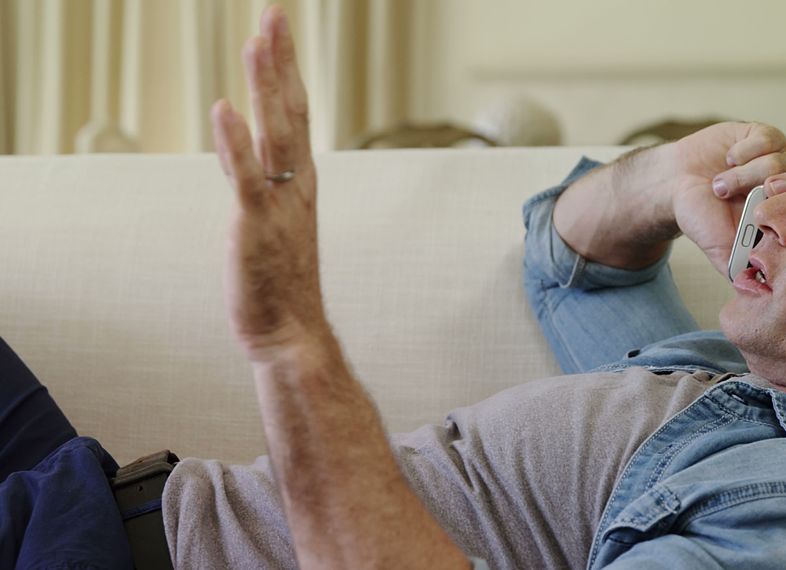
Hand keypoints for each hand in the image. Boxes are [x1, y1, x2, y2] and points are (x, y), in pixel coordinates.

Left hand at [212, 5, 323, 360]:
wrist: (291, 332)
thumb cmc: (281, 282)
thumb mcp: (276, 222)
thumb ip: (264, 182)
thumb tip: (248, 149)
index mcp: (300, 182)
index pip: (296, 113)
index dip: (286, 69)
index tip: (278, 29)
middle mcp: (294, 185)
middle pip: (290, 111)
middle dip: (280, 62)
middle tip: (274, 15)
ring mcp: (277, 205)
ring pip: (274, 135)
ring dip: (265, 88)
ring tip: (257, 43)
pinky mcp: (255, 229)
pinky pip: (247, 180)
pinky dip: (237, 144)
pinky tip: (226, 110)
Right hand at [670, 122, 785, 269]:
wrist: (674, 184)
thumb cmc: (699, 216)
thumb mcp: (720, 251)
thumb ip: (743, 272)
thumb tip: (764, 295)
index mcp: (783, 213)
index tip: (766, 220)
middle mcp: (785, 185)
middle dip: (773, 191)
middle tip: (749, 199)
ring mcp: (776, 159)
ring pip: (779, 162)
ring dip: (744, 175)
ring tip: (721, 185)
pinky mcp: (762, 137)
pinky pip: (767, 140)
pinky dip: (744, 152)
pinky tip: (728, 160)